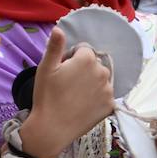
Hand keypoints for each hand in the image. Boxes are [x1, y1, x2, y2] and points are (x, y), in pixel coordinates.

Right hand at [17, 29, 114, 157]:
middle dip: (84, 70)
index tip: (63, 71)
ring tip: (76, 96)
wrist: (52, 128)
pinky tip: (84, 105)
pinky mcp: (110, 105)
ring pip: (101, 80)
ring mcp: (108, 90)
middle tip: (68, 85)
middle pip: (94, 64)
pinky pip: (105, 95)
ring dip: (92, 83)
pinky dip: (97, 98)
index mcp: (87, 59)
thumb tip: (59, 29)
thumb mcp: (46, 68)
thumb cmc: (46, 96)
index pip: (84, 50)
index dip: (72, 59)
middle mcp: (102, 71)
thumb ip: (55, 46)